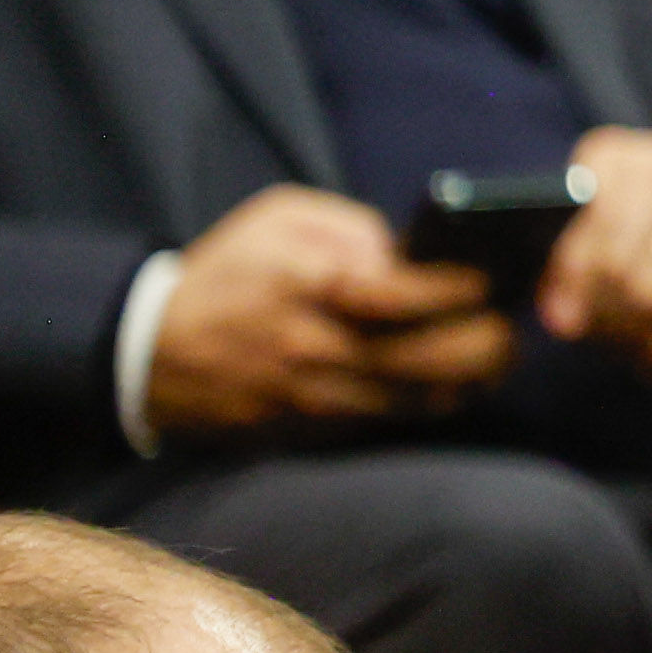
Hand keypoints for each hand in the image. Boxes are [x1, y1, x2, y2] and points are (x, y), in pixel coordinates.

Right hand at [141, 188, 505, 434]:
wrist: (147, 350)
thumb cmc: (226, 273)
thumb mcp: (280, 220)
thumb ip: (356, 227)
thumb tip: (417, 254)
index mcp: (315, 287)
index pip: (418, 295)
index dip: (470, 288)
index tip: (492, 278)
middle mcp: (323, 349)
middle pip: (443, 358)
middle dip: (492, 341)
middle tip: (504, 324)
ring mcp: (320, 398)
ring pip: (429, 399)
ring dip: (472, 378)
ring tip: (489, 352)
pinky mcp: (315, 431)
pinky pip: (395, 421)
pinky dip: (430, 400)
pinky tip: (447, 378)